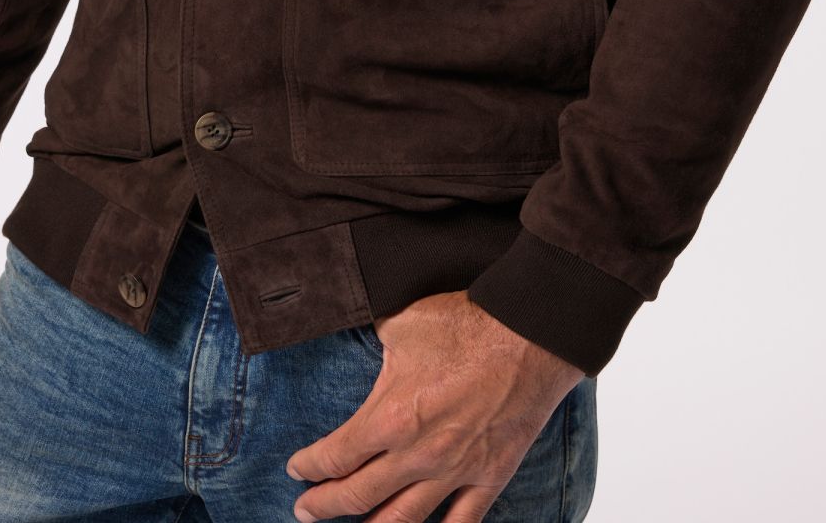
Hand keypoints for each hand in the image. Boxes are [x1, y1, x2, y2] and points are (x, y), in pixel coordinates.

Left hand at [285, 287, 585, 520]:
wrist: (529, 337)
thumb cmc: (466, 325)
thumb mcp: (403, 323)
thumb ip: (374, 339)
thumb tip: (352, 322)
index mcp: (390, 417)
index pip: (335, 455)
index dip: (309, 466)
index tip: (296, 468)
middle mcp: (417, 455)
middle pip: (357, 496)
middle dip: (324, 505)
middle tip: (304, 509)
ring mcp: (454, 472)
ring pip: (401, 521)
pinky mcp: (488, 478)